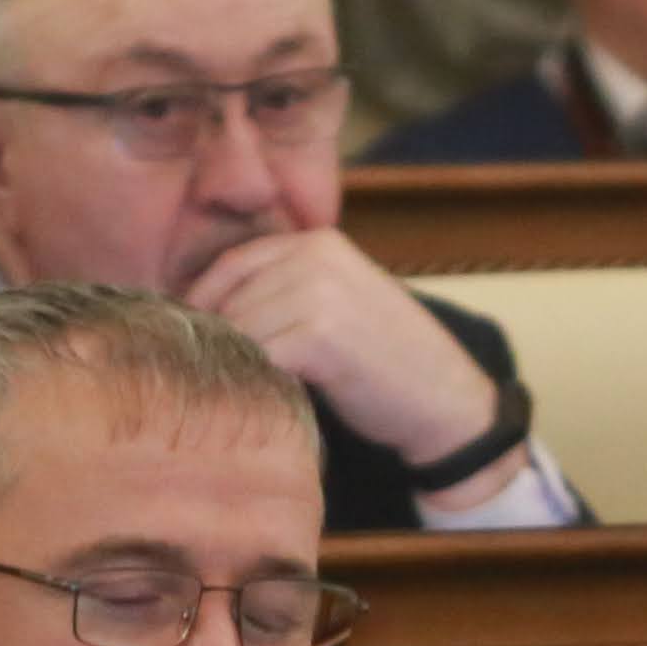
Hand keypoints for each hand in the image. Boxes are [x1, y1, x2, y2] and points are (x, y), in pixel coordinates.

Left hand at [183, 230, 522, 498]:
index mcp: (319, 243)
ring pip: (240, 331)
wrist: (446, 402)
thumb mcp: (338, 302)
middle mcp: (316, 257)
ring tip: (262, 389)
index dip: (207, 305)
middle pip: (231, 300)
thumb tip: (202, 309)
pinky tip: (281, 398)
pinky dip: (263, 382)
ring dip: (243, 365)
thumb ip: (286, 290)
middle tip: (231, 376)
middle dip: (225, 341)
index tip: (200, 340)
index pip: (233, 265)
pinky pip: (260, 358)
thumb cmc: (387, 362)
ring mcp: (318, 293)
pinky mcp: (319, 335)